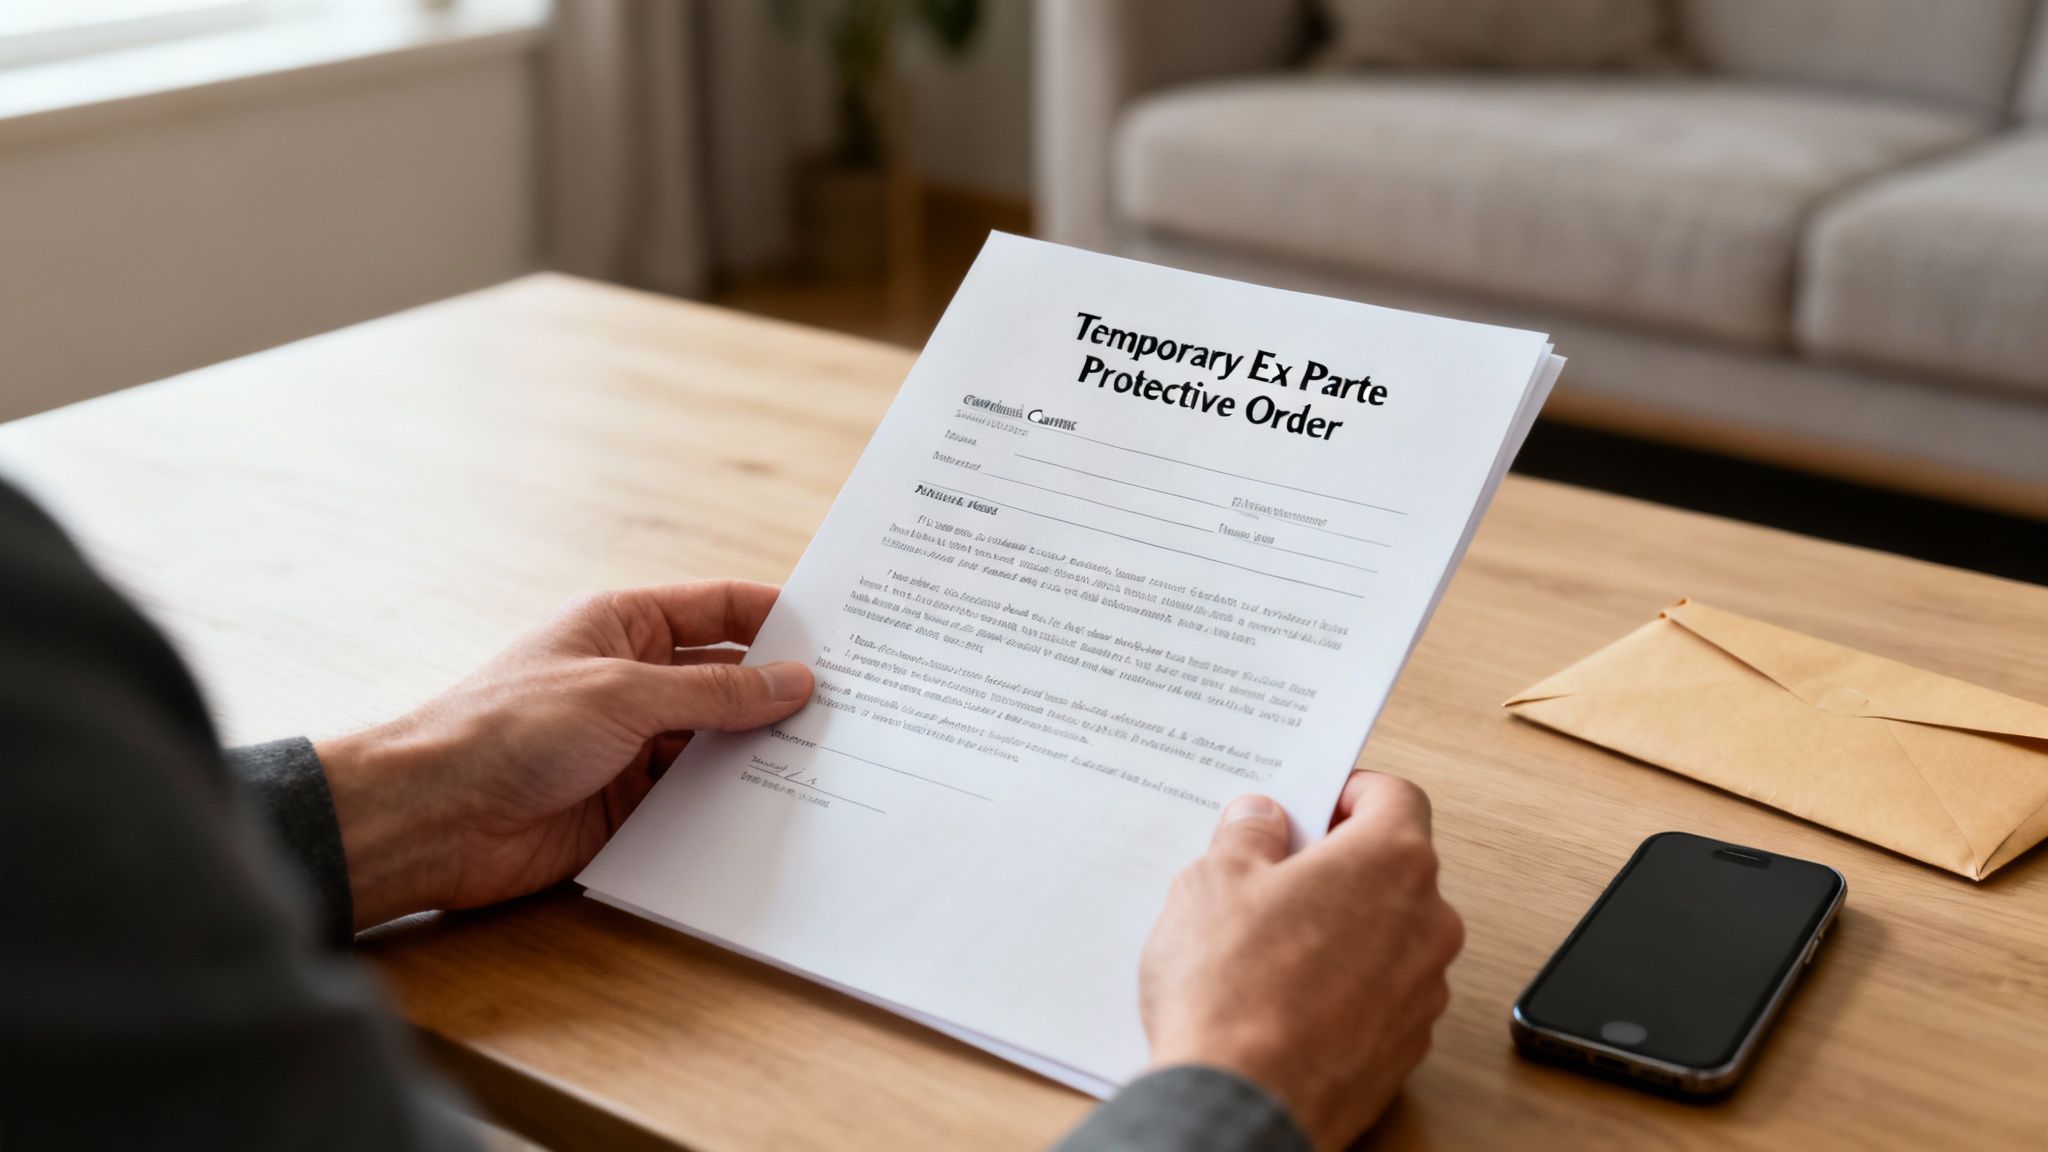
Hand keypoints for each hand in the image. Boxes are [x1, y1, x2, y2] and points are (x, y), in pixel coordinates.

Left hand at [315, 581, 812, 929]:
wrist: (434, 817)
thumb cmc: (509, 728)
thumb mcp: (625, 694)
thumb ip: (715, 691)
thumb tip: (795, 681)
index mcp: (626, 625)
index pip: (722, 609)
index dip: (781, 619)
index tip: (847, 634)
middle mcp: (635, 680)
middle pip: (729, 680)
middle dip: (784, 694)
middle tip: (860, 708)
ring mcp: (633, 745)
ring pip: (719, 744)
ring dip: (763, 755)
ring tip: (839, 764)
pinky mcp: (629, 805)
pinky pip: (696, 800)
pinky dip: (733, 805)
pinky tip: (783, 813)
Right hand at [1138, 772, 1463, 1150]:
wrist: (1245, 1103)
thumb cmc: (1234, 990)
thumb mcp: (1215, 880)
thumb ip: (1248, 836)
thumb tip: (1262, 819)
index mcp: (1392, 861)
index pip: (1396, 796)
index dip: (1350, 792)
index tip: (1312, 804)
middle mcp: (1428, 922)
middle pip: (1394, 867)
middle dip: (1337, 863)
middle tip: (1272, 872)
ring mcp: (1423, 991)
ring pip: (1388, 933)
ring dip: (1342, 927)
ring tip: (1267, 944)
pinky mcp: (1405, 1047)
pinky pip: (1380, 994)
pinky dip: (1344, 986)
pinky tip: (1283, 998)